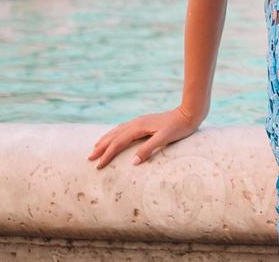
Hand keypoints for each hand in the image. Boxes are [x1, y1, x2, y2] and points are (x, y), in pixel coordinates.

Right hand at [86, 106, 202, 168]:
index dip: (107, 155)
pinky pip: (124, 128)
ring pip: (117, 130)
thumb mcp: (165, 138)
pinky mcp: (145, 122)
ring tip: (96, 146)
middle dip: (101, 147)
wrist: (189, 113)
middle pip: (114, 136)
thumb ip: (148, 149)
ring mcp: (140, 121)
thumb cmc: (179, 127)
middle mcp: (136, 123)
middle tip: (89, 158)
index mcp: (138, 127)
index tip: (98, 166)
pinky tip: (115, 136)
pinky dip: (115, 133)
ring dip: (106, 139)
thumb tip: (133, 162)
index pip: (118, 143)